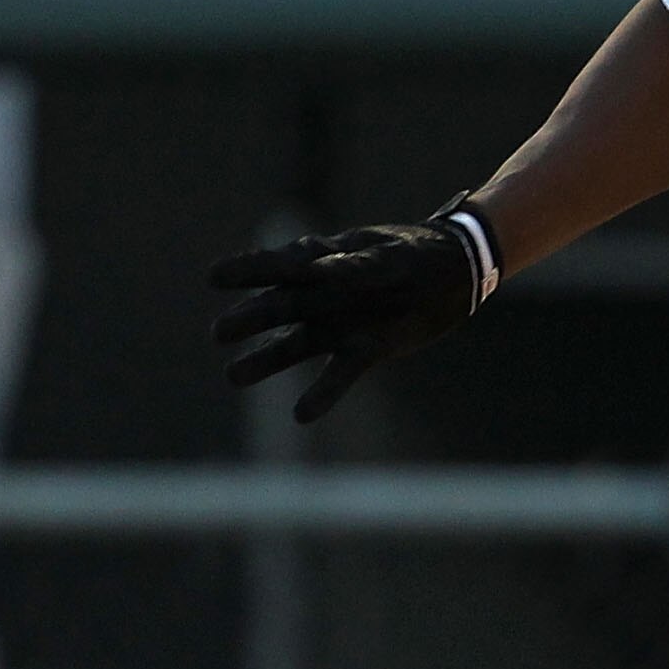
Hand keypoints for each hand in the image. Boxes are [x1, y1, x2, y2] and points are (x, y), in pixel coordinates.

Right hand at [209, 214, 487, 422]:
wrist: (455, 273)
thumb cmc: (417, 254)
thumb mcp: (393, 253)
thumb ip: (359, 264)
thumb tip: (323, 267)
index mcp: (324, 260)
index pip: (278, 265)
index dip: (247, 270)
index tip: (213, 277)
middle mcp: (321, 296)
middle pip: (278, 307)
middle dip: (249, 319)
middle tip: (219, 333)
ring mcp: (338, 325)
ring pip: (293, 346)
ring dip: (265, 361)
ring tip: (234, 376)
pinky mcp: (363, 350)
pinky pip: (338, 375)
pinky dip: (322, 394)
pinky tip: (302, 415)